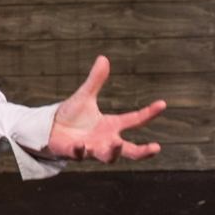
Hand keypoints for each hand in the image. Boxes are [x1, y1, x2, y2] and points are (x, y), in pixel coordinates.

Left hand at [43, 55, 165, 163]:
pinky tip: (81, 145)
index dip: (149, 113)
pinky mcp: (74, 153)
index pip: (135, 120)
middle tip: (156, 147)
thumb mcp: (85, 96)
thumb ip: (95, 80)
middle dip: (143, 151)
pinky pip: (79, 154)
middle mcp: (106, 141)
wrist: (51, 129)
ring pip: (107, 157)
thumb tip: (104, 58)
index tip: (163, 103)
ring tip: (116, 142)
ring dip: (112, 151)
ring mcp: (92, 149)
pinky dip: (80, 150)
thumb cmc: (72, 116)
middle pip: (130, 151)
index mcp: (112, 126)